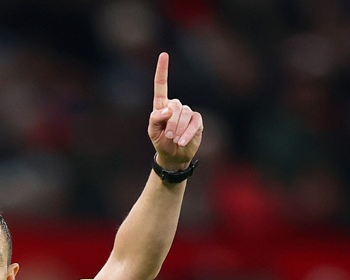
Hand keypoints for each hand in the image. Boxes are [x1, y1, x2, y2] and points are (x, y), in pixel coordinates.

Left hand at [148, 52, 202, 170]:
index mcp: (161, 105)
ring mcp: (187, 112)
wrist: (173, 156)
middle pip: (174, 107)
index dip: (162, 70)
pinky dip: (188, 133)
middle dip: (171, 123)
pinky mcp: (197, 121)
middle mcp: (175, 106)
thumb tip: (168, 110)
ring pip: (185, 115)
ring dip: (178, 129)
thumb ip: (155, 118)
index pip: (161, 85)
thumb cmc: (161, 141)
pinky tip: (182, 141)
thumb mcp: (152, 131)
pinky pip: (194, 122)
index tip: (164, 54)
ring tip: (175, 140)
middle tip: (168, 136)